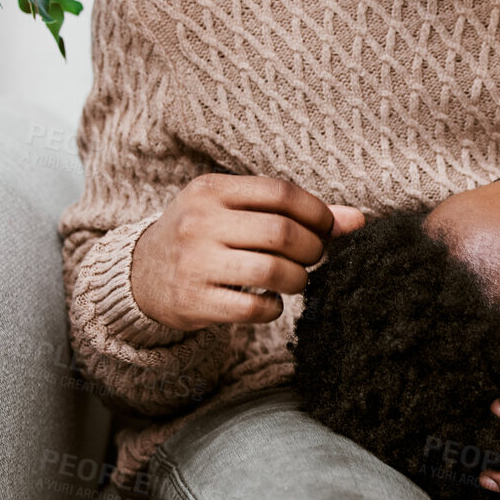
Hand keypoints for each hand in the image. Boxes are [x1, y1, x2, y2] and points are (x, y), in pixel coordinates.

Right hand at [129, 173, 364, 329]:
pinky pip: (253, 309)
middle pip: (282, 233)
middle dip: (312, 249)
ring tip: (296, 280)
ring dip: (299, 280)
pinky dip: (274, 308)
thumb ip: (293, 212)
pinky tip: (270, 302)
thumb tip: (358, 220)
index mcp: (210, 190)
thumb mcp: (234, 211)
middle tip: (312, 258)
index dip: (316, 212)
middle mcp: (199, 223)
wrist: (141, 274)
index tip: (325, 228)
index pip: (280, 192)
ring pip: (272, 271)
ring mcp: (195, 263)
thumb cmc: (204, 236)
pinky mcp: (194, 301)